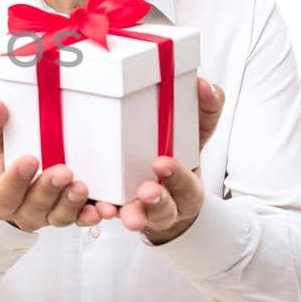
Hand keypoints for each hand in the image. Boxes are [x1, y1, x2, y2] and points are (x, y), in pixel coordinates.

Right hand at [0, 100, 108, 232]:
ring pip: (59, 216)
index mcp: (0, 197)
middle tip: (63, 171)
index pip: (4, 194)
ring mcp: (48, 216)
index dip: (16, 180)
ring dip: (72, 203)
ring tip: (81, 187)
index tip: (30, 159)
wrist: (22, 179)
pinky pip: (82, 220)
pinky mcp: (71, 216)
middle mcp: (24, 212)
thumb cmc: (10, 159)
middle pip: (34, 206)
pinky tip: (102, 208)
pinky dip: (91, 214)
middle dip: (49, 189)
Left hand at [102, 77, 228, 241]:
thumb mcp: (195, 133)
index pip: (187, 186)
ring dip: (129, 212)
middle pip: (163, 210)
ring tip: (116, 210)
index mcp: (187, 187)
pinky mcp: (114, 210)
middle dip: (155, 201)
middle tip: (145, 191)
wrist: (162, 187)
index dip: (177, 177)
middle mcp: (166, 204)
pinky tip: (96, 207)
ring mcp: (139, 211)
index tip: (161, 162)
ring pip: (136, 217)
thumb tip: (203, 84)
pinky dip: (98, 213)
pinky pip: (106, 217)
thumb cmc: (177, 155)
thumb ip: (205, 111)